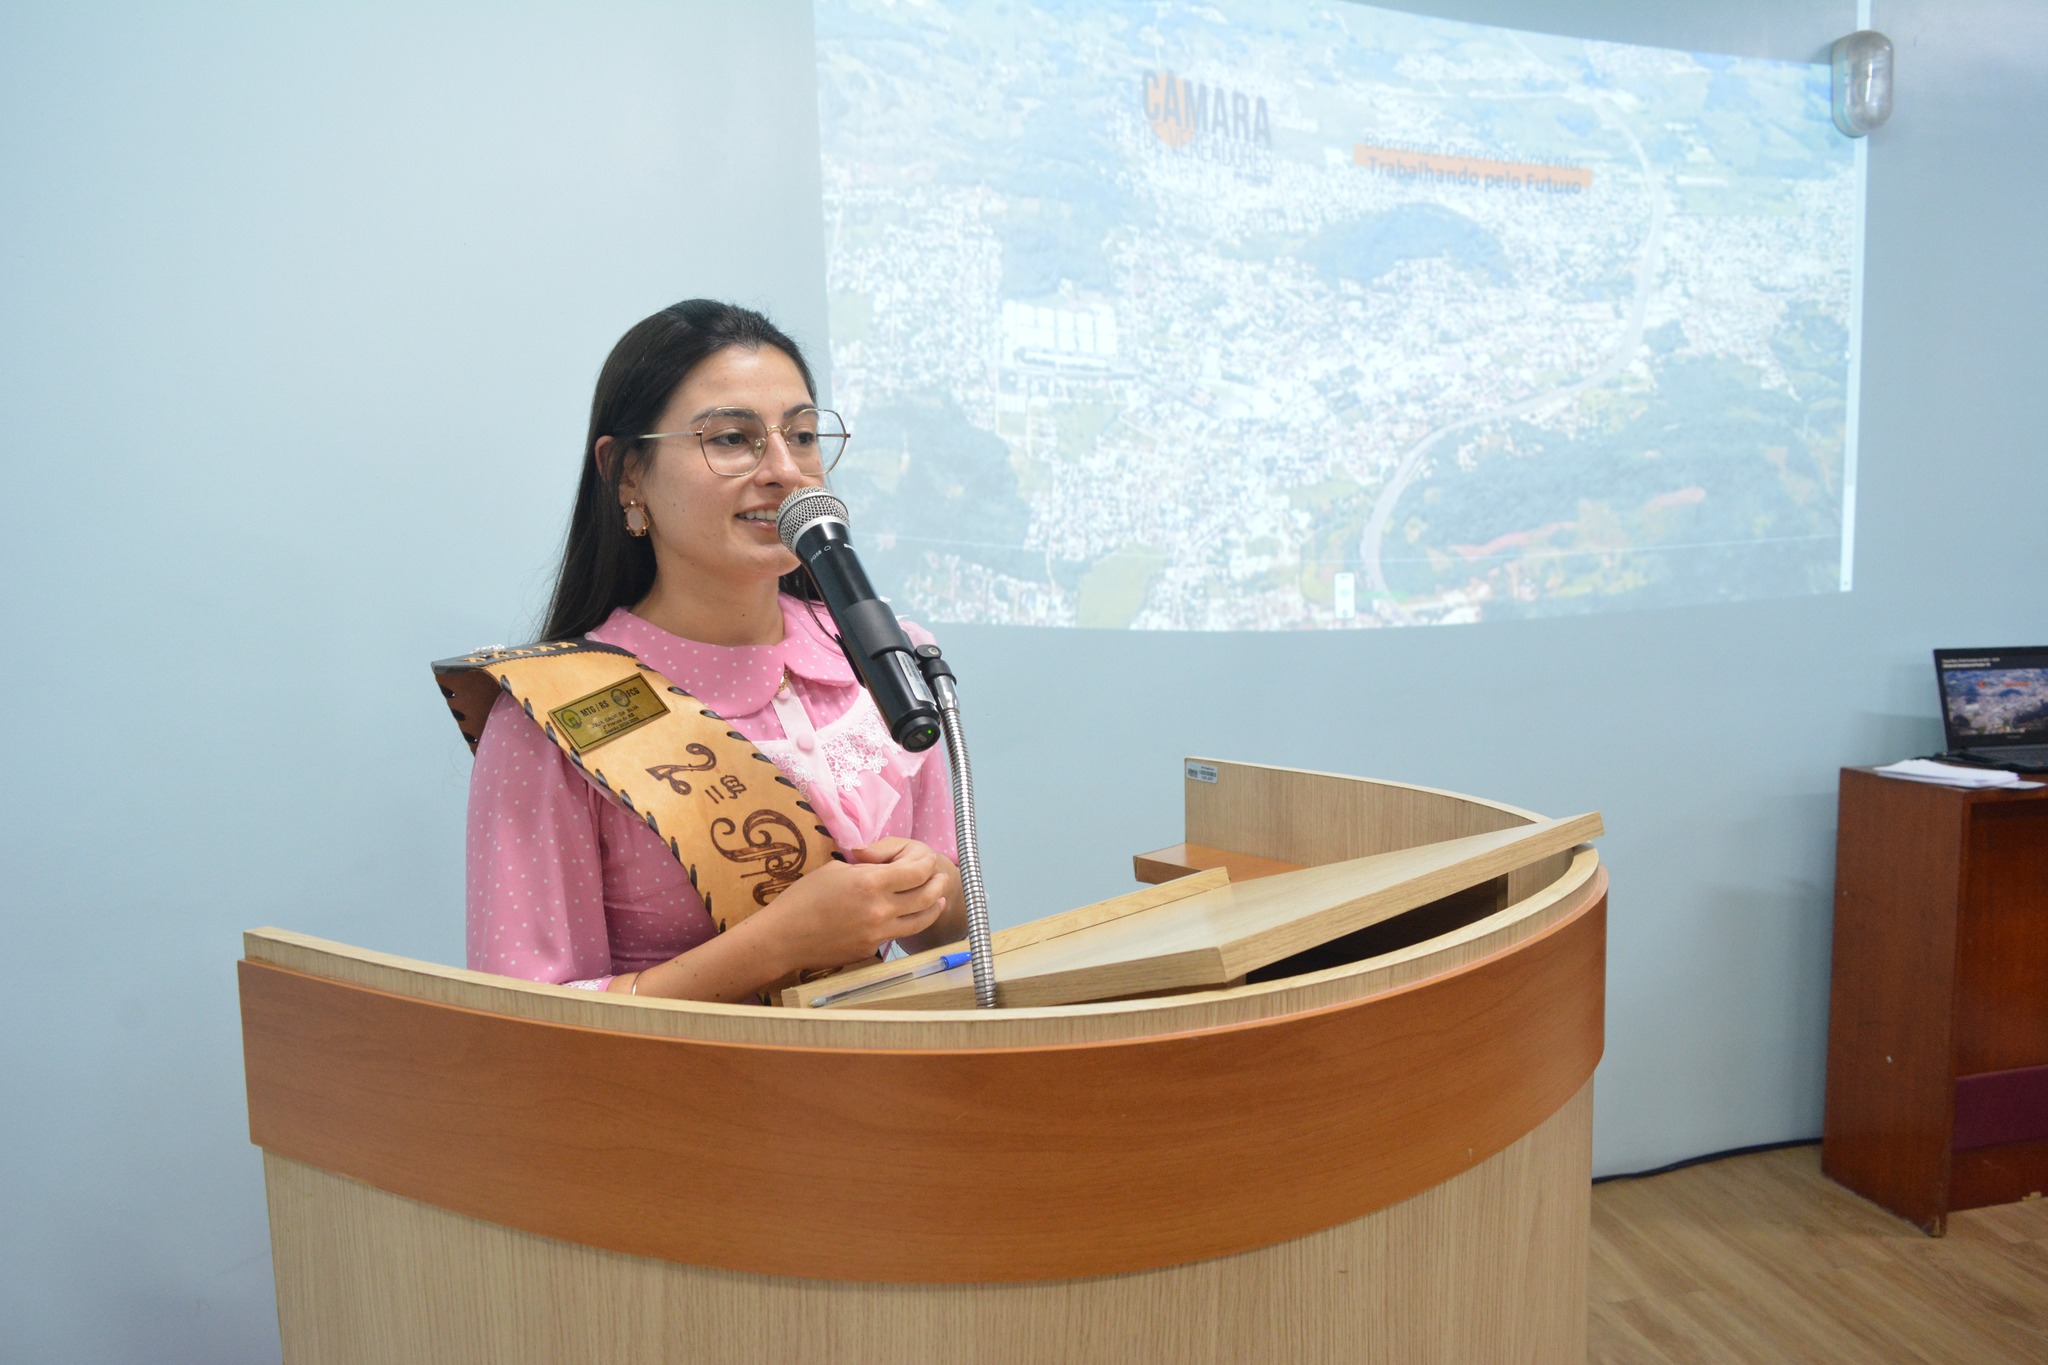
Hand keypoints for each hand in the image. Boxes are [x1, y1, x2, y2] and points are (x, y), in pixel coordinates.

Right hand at [743, 837, 950, 974]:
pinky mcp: (872, 951)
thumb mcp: (835, 870)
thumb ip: (866, 869)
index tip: (927, 860)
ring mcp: (879, 934)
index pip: (916, 872)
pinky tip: (910, 917)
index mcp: (871, 883)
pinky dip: (909, 923)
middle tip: (940, 877)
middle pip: (926, 896)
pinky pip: (898, 935)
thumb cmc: (803, 898)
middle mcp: (881, 910)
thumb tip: (884, 869)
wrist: (784, 937)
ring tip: (939, 898)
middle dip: (937, 883)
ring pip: (920, 920)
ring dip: (934, 907)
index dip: (927, 864)